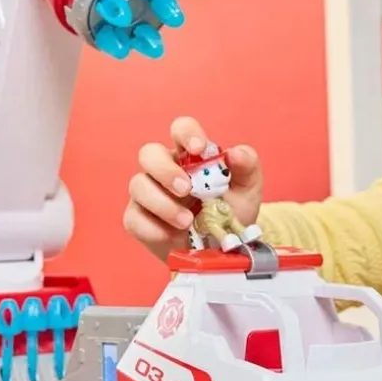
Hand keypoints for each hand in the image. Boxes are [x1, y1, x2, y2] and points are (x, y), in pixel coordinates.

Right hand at [123, 115, 263, 262]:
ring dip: (162, 204)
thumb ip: (247, 166)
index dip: (187, 133)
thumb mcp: (247, 190)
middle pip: (149, 153)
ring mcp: (147, 194)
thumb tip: (235, 153)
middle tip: (187, 189)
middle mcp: (164, 170)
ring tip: (187, 221)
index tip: (200, 149)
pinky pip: (134, 218)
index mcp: (189, 156)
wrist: (221, 251)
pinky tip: (172, 236)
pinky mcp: (138, 219)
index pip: (180, 129)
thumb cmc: (229, 213)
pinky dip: (153, 229)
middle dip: (165, 170)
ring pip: (138, 185)